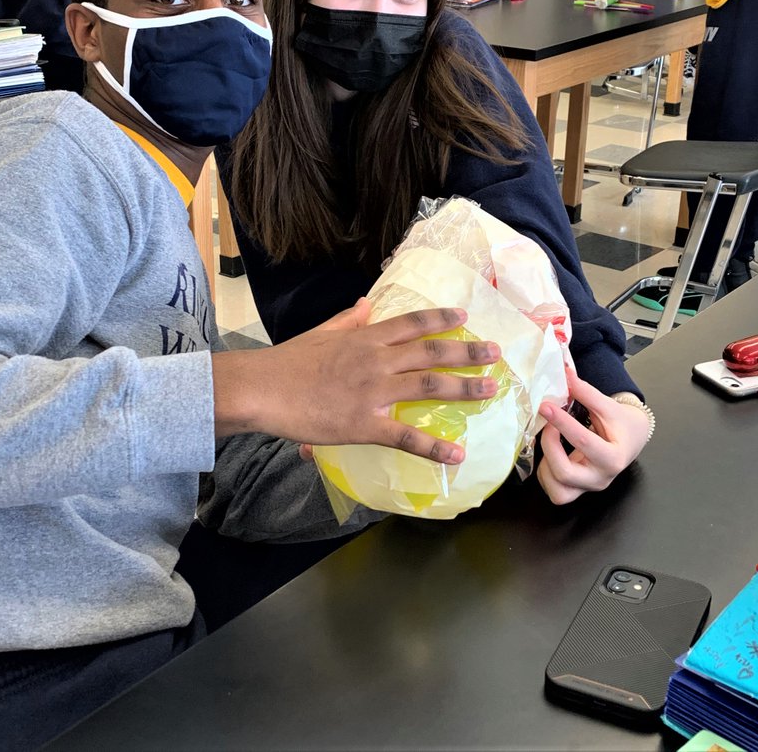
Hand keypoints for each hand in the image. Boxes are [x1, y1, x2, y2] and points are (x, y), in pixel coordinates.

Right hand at [213, 298, 499, 464]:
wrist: (263, 389)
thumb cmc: (287, 362)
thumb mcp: (320, 333)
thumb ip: (348, 319)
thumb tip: (368, 303)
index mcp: (366, 337)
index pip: (413, 323)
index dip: (442, 319)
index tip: (466, 316)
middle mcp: (377, 360)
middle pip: (432, 352)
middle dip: (467, 352)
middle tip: (495, 354)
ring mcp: (374, 391)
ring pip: (429, 386)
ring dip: (464, 387)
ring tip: (490, 390)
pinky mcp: (365, 424)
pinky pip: (407, 436)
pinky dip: (434, 446)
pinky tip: (456, 454)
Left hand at [535, 369, 649, 504]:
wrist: (630, 439)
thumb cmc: (621, 423)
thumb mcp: (607, 406)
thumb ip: (585, 392)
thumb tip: (564, 373)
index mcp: (614, 457)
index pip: (584, 442)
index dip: (562, 423)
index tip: (546, 407)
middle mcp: (601, 478)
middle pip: (565, 473)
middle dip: (549, 447)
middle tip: (548, 426)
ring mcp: (588, 488)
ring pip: (558, 490)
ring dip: (546, 465)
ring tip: (551, 442)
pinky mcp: (578, 491)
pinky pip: (555, 492)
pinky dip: (546, 475)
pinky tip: (551, 455)